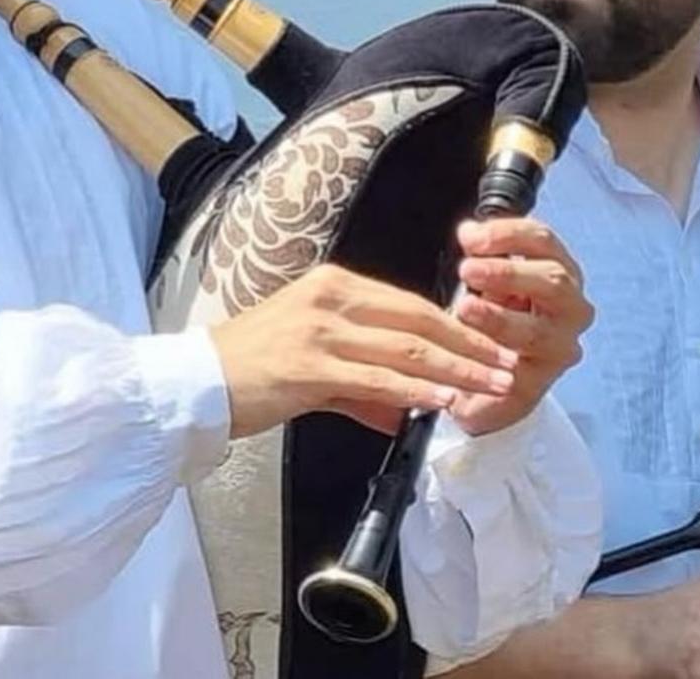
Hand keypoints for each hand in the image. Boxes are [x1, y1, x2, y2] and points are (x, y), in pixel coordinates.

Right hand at [210, 262, 519, 437]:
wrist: (192, 383)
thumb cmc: (249, 371)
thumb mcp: (312, 364)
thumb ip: (360, 385)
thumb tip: (402, 413)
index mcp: (336, 286)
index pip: (412, 305)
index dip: (458, 327)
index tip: (491, 346)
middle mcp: (332, 299)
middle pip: (420, 322)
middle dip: (471, 347)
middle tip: (507, 366)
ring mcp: (320, 331)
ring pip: (406, 350)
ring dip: (456, 371)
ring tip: (490, 387)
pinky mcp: (307, 366)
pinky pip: (374, 379)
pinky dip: (414, 391)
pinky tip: (441, 401)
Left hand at [448, 216, 593, 435]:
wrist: (487, 381)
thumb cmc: (495, 321)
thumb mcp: (490, 280)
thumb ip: (484, 254)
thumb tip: (469, 233)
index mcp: (559, 271)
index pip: (543, 241)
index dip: (508, 234)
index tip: (471, 237)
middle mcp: (571, 307)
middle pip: (553, 280)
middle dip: (508, 273)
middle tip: (468, 269)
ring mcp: (560, 347)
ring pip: (537, 330)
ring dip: (498, 317)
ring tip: (465, 308)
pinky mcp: (539, 384)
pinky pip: (517, 371)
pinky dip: (492, 358)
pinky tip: (469, 349)